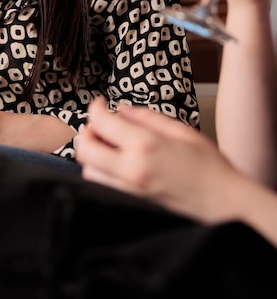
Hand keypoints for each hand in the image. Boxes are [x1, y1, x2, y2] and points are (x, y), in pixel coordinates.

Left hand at [75, 96, 249, 223]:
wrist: (224, 204)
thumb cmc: (209, 166)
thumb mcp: (181, 130)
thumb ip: (146, 117)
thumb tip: (119, 109)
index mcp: (145, 144)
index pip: (101, 122)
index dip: (95, 108)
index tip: (99, 104)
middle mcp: (132, 169)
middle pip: (84, 149)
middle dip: (87, 132)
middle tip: (100, 125)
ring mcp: (129, 191)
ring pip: (89, 171)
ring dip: (92, 155)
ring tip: (109, 146)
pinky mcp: (129, 205)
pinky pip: (101, 187)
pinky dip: (100, 173)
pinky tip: (115, 164)